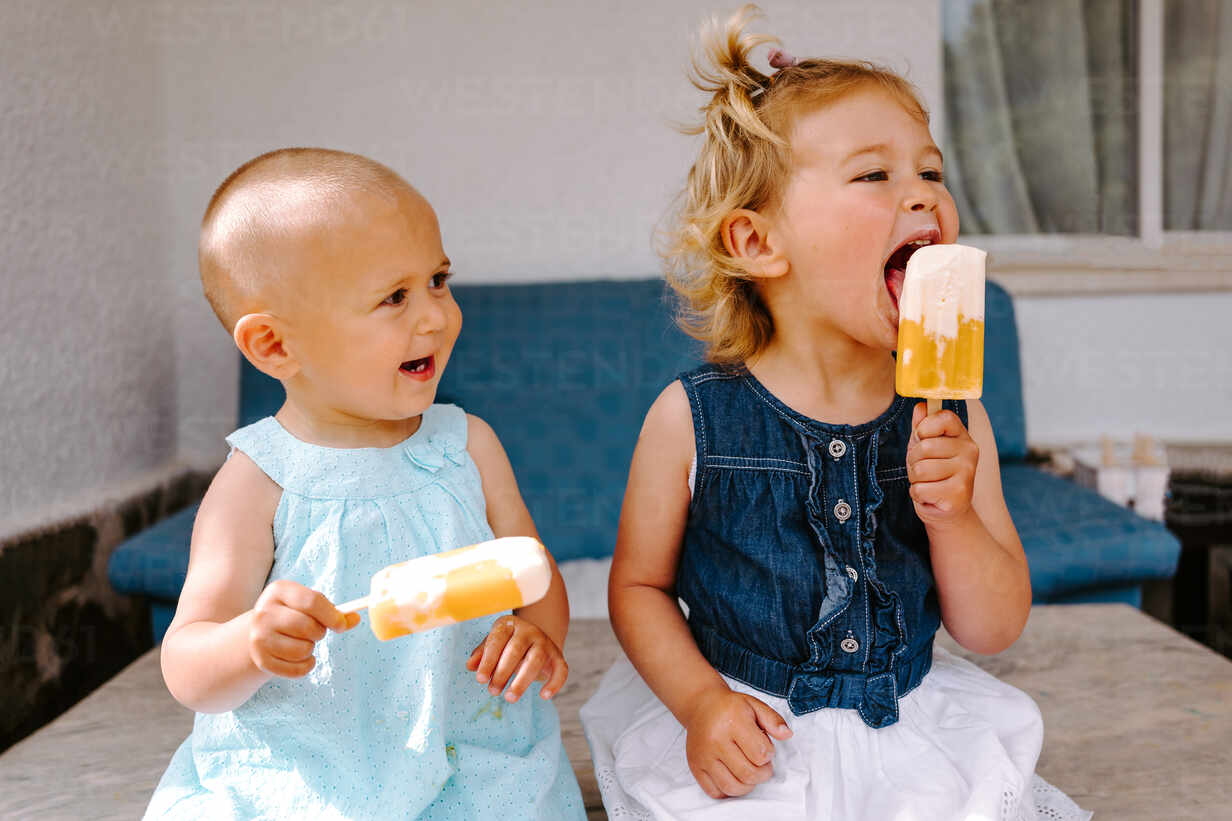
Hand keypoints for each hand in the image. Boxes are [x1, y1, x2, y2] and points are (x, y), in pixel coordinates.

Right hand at [248, 580, 358, 677]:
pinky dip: (305, 666)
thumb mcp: (307, 606)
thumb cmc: (291, 615)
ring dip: (310, 650)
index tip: (341, 625)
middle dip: (319, 633)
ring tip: (302, 642)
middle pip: (308, 627)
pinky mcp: (260, 660)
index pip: (312, 602)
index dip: (332, 616)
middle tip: (314, 632)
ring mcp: (259, 637)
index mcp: (278, 591)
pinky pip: (297, 670)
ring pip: (303, 650)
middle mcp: (264, 612)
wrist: (257, 632)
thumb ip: (333, 612)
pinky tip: (299, 658)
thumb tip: (355, 618)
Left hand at [466, 614, 568, 701]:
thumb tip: (471, 666)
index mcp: (510, 625)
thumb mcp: (494, 645)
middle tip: (493, 691)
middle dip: (503, 672)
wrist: (536, 640)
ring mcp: (545, 643)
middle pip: (516, 650)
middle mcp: (529, 631)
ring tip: (510, 698)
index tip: (480, 679)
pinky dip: (554, 683)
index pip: (498, 639)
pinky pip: (560, 669)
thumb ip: (482, 654)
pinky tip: (544, 696)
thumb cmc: (508, 645)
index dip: (488, 659)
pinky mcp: (557, 657)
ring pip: (536, 659)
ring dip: (522, 680)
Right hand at [682, 687, 792, 798]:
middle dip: (762, 773)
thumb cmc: (730, 707)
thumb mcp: (755, 705)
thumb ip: (773, 720)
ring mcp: (703, 756)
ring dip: (748, 785)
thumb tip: (787, 734)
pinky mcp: (695, 767)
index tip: (765, 747)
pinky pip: (715, 792)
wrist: (701, 705)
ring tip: (749, 771)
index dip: (769, 754)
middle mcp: (715, 740)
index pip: (761, 754)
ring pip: (732, 787)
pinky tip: (734, 777)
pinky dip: (729, 791)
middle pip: (748, 774)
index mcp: (732, 722)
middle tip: (761, 764)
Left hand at [906, 402, 979, 526]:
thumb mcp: (924, 446)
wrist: (947, 509)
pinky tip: (930, 496)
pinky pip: (920, 489)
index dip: (924, 428)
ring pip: (920, 469)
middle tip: (924, 470)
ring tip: (928, 483)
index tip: (923, 439)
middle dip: (914, 461)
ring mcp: (966, 472)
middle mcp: (969, 451)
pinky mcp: (958, 494)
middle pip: (925, 446)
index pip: (943, 418)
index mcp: (962, 436)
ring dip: (915, 479)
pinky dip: (917, 494)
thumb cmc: (934, 474)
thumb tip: (921, 406)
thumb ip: (922, 426)